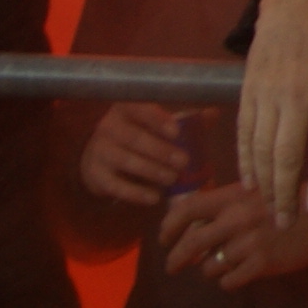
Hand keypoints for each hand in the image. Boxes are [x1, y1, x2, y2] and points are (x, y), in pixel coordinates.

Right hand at [78, 102, 193, 209]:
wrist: (100, 159)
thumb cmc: (139, 135)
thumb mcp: (157, 124)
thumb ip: (186, 119)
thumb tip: (213, 114)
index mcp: (127, 109)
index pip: (141, 110)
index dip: (157, 120)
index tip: (177, 132)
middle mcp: (108, 127)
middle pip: (134, 138)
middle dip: (161, 151)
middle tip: (184, 162)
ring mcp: (98, 152)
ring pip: (125, 161)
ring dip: (151, 171)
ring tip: (172, 178)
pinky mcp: (94, 176)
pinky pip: (115, 185)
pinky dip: (135, 193)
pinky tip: (154, 198)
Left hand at [161, 181, 307, 290]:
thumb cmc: (291, 201)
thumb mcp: (257, 192)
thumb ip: (227, 204)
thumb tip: (190, 222)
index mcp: (233, 197)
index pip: (186, 209)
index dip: (168, 226)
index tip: (164, 239)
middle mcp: (236, 219)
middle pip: (189, 244)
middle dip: (175, 259)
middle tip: (173, 266)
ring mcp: (248, 243)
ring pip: (209, 266)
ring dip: (211, 269)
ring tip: (225, 264)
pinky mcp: (261, 264)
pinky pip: (228, 281)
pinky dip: (229, 281)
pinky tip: (240, 274)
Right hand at [238, 0, 307, 224]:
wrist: (298, 10)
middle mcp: (296, 97)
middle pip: (286, 154)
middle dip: (285, 193)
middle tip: (283, 223)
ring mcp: (267, 95)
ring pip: (261, 149)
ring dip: (264, 184)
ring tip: (268, 209)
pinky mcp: (246, 92)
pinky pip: (243, 134)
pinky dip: (245, 161)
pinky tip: (248, 183)